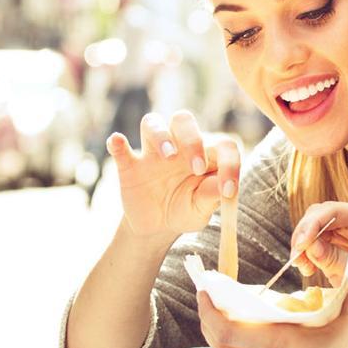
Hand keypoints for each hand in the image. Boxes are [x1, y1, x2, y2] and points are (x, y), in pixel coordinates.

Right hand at [106, 110, 239, 241]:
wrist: (157, 226)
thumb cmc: (186, 209)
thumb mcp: (202, 209)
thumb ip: (211, 197)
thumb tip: (223, 190)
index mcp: (205, 153)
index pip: (223, 145)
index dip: (230, 165)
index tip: (228, 191)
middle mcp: (179, 145)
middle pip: (184, 121)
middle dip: (193, 140)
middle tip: (197, 168)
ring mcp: (152, 152)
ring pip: (152, 123)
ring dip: (161, 135)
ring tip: (168, 155)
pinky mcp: (129, 165)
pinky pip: (120, 148)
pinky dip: (117, 144)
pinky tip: (117, 142)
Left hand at [197, 289, 347, 347]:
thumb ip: (345, 292)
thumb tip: (347, 271)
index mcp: (281, 343)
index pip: (229, 330)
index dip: (209, 311)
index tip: (205, 291)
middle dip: (208, 322)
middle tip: (208, 300)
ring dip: (224, 334)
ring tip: (227, 312)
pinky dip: (244, 343)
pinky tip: (258, 330)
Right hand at [290, 202, 347, 347]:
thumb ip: (338, 260)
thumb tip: (310, 246)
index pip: (332, 211)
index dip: (311, 225)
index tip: (300, 246)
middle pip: (318, 217)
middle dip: (304, 236)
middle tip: (297, 260)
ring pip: (314, 231)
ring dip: (304, 248)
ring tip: (303, 268)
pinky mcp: (340, 251)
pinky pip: (316, 246)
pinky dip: (308, 256)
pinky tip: (308, 270)